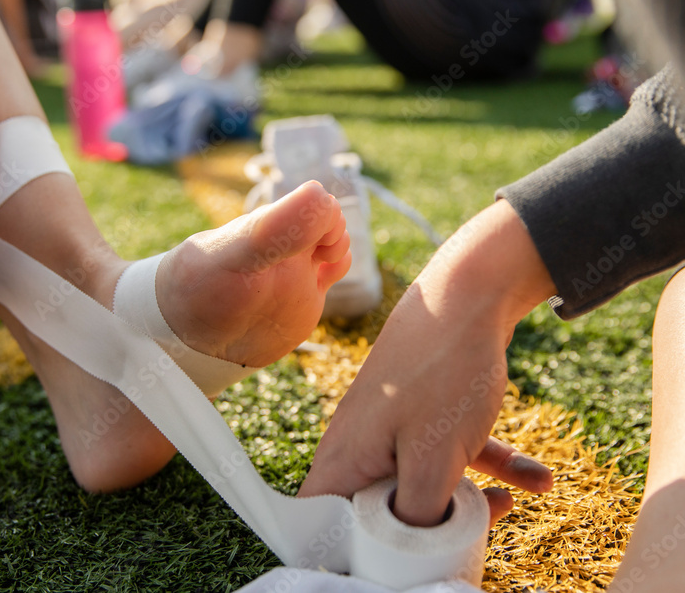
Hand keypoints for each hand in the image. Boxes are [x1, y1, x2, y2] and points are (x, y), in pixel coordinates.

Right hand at [299, 201, 556, 526]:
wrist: (469, 295)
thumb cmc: (442, 373)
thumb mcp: (434, 458)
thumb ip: (417, 514)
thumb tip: (413, 548)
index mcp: (344, 460)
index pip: (322, 522)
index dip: (349, 551)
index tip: (392, 563)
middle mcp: (359, 446)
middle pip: (379, 510)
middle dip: (423, 529)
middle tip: (460, 535)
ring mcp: (390, 427)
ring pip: (421, 481)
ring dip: (467, 500)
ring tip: (507, 509)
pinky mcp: (421, 412)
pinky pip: (448, 451)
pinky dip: (487, 464)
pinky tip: (536, 477)